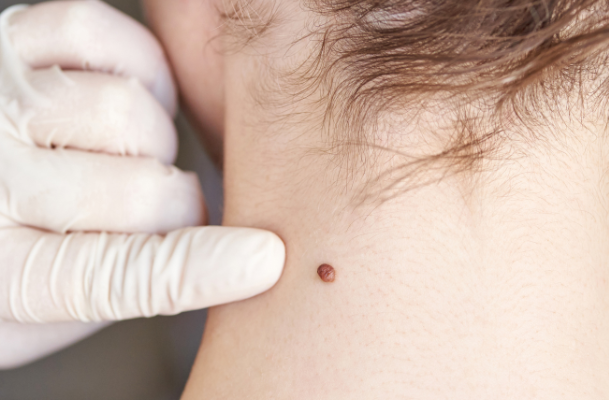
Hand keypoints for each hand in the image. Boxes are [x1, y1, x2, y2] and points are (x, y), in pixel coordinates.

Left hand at [0, 1, 283, 368]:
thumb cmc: (0, 258)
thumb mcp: (50, 308)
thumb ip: (131, 282)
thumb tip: (239, 258)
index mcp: (1, 271)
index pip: (119, 275)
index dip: (203, 268)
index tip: (266, 259)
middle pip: (145, 193)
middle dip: (178, 206)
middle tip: (161, 210)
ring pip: (129, 113)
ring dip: (152, 136)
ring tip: (129, 153)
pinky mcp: (3, 39)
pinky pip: (96, 33)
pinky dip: (133, 63)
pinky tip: (122, 95)